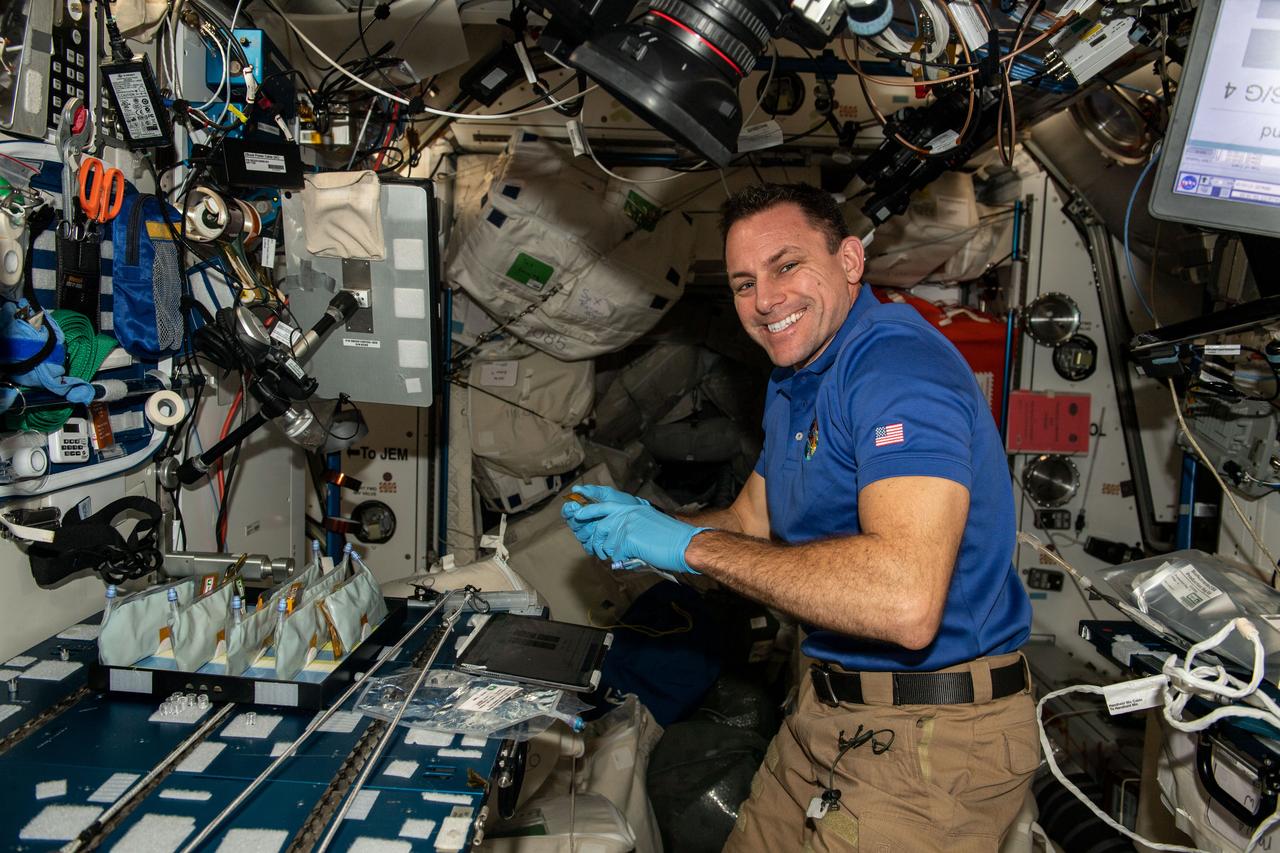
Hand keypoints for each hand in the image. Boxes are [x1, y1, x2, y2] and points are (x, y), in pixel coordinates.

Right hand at [561, 485, 647, 546]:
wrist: (638, 518)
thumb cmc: (623, 504)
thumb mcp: (610, 495)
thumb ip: (594, 491)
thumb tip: (576, 489)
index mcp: (585, 509)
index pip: (569, 510)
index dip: (569, 509)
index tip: (574, 506)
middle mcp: (585, 522)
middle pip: (573, 524)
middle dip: (579, 521)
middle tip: (587, 518)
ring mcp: (590, 535)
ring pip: (581, 536)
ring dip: (587, 532)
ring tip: (597, 527)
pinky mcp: (597, 546)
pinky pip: (589, 547)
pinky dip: (593, 544)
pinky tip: (600, 540)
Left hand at [565, 502, 708, 573]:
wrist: (683, 543)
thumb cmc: (667, 536)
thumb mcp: (645, 521)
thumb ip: (627, 523)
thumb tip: (607, 534)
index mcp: (630, 506)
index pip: (602, 502)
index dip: (587, 505)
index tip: (575, 509)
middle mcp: (624, 511)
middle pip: (594, 520)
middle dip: (587, 532)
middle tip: (590, 544)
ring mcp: (624, 524)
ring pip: (601, 541)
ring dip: (607, 551)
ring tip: (620, 555)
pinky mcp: (625, 538)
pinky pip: (612, 553)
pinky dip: (619, 559)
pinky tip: (630, 558)